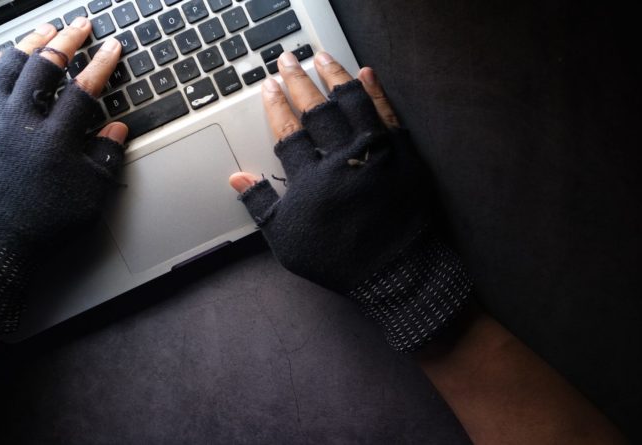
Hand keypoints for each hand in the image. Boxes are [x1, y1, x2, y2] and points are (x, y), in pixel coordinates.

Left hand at [0, 17, 127, 333]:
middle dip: (68, 42)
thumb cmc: (40, 229)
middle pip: (46, 66)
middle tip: (80, 26)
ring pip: (8, 67)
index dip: (102, 64)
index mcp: (54, 138)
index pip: (85, 88)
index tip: (113, 47)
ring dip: (28, 45)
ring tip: (43, 32)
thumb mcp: (88, 199)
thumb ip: (106, 159)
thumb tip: (117, 129)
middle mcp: (20, 121)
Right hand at [228, 51, 472, 351]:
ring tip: (322, 57)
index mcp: (311, 179)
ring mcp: (376, 153)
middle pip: (316, 110)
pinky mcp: (404, 154)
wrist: (397, 273)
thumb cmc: (339, 260)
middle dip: (298, 81)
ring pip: (352, 103)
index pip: (288, 131)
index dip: (276, 105)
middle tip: (287, 60)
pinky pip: (388, 114)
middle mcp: (343, 159)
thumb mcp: (288, 240)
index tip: (268, 86)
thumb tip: (236, 178)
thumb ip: (261, 206)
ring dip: (334, 76)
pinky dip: (375, 92)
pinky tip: (365, 74)